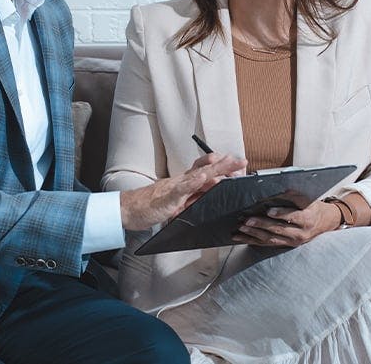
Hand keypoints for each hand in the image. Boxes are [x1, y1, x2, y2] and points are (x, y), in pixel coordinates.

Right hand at [120, 153, 246, 230]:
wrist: (130, 210)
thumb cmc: (151, 206)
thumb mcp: (176, 203)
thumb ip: (191, 199)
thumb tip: (208, 196)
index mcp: (183, 183)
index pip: (204, 170)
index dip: (219, 165)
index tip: (235, 162)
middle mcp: (180, 181)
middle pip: (205, 169)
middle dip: (224, 164)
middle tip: (240, 160)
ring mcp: (174, 187)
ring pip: (197, 175)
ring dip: (214, 169)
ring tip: (228, 163)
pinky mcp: (168, 197)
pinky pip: (182, 188)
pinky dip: (194, 182)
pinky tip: (204, 177)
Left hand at [233, 198, 340, 247]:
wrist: (324, 222)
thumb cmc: (312, 206)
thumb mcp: (307, 198)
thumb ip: (293, 194)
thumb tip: (276, 186)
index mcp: (308, 219)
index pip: (293, 217)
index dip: (281, 214)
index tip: (268, 211)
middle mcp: (301, 233)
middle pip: (279, 229)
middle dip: (261, 225)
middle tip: (246, 220)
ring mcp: (293, 242)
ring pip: (271, 239)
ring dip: (254, 235)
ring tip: (240, 229)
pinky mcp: (286, 245)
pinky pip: (267, 244)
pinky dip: (252, 241)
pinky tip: (241, 238)